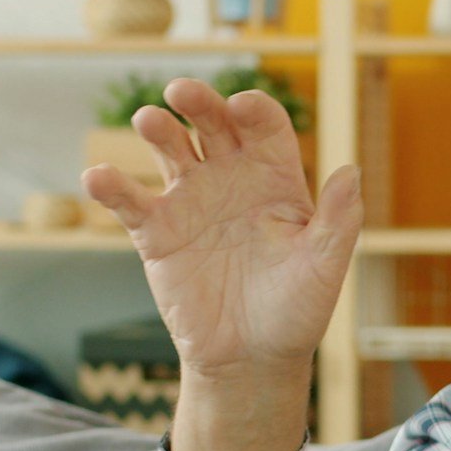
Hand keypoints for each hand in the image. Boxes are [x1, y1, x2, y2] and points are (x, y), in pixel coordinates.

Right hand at [81, 78, 360, 378]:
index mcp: (275, 179)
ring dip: (157, 129)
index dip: (254, 110)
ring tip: (149, 121)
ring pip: (170, 149)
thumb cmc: (296, 312)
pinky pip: (130, 202)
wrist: (251, 360)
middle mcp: (231, 179)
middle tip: (181, 91)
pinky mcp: (157, 233)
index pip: (264, 127)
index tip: (243, 106)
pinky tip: (98, 176)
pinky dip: (111, 186)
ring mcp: (191, 202)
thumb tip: (352, 170)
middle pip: (212, 124)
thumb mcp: (324, 267)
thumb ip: (339, 220)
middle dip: (198, 102)